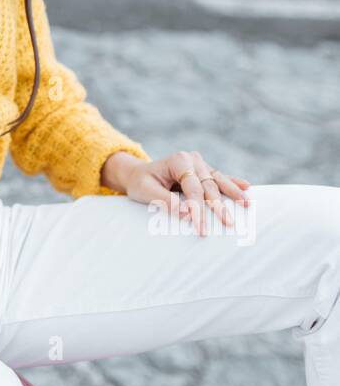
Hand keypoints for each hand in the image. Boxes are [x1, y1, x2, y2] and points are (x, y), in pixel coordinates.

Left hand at [114, 149, 251, 236]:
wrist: (138, 174)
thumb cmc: (141, 182)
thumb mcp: (145, 191)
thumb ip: (164, 201)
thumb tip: (184, 214)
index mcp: (178, 160)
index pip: (192, 189)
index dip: (198, 208)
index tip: (201, 227)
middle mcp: (192, 159)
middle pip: (208, 186)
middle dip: (218, 206)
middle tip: (228, 224)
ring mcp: (200, 163)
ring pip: (219, 180)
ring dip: (233, 193)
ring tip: (247, 204)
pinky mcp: (204, 170)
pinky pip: (220, 177)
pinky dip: (233, 183)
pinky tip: (247, 187)